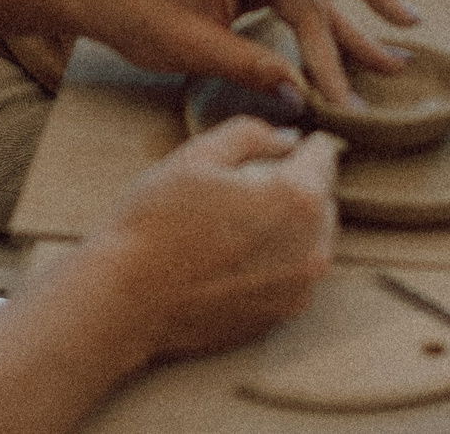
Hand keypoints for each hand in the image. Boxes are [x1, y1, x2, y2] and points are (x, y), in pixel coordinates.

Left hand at [74, 0, 418, 107]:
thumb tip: (303, 97)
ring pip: (312, 1)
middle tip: (399, 63)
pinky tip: (339, 56)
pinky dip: (316, 33)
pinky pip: (293, 7)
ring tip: (384, 67)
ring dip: (343, 36)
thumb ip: (253, 68)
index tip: (401, 19)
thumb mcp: (194, 47)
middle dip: (360, 27)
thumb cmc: (137, 12)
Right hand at [80, 119, 342, 362]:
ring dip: (289, 223)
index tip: (275, 147)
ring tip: (235, 223)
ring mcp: (301, 286)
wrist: (126, 300)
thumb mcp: (197, 155)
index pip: (324, 154)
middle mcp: (313, 246)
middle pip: (322, 197)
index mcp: (298, 197)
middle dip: (294, 184)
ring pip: (312, 235)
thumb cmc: (155, 222)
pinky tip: (233, 255)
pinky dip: (277, 258)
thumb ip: (252, 133)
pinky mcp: (284, 314)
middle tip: (243, 187)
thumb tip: (287, 138)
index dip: (299, 143)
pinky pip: (296, 271)